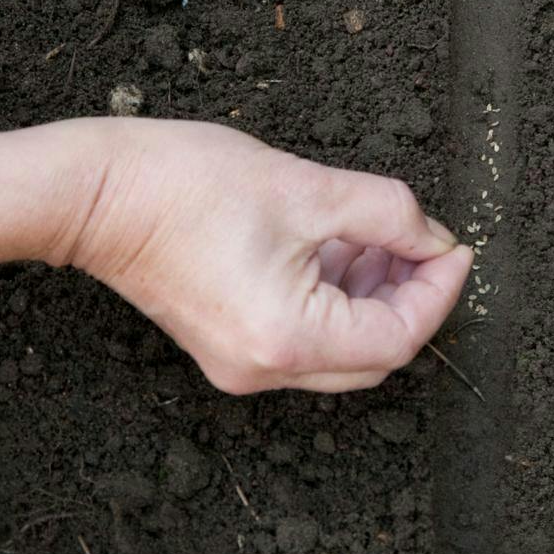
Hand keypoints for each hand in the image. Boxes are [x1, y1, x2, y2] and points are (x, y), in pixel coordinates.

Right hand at [60, 118, 473, 393]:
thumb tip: (434, 237)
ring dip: (372, 294)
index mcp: (288, 340)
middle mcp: (265, 369)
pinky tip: (340, 245)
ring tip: (379, 234)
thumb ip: (388, 214)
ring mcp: (242, 363)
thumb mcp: (308, 188)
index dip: (438, 291)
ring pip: (341, 347)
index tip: (455, 247)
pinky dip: (334, 297)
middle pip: (373, 355)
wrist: (97, 193)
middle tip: (424, 241)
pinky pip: (305, 335)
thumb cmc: (186, 184)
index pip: (398, 337)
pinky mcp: (228, 344)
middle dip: (410, 296)